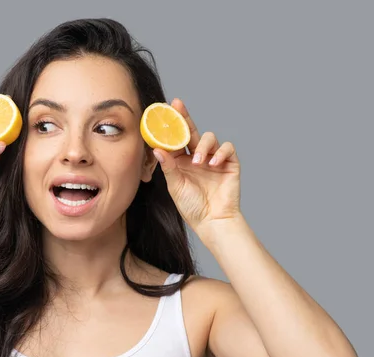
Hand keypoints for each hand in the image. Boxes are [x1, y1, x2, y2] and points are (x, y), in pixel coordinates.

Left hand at [153, 98, 240, 234]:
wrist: (212, 221)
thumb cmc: (192, 206)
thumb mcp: (175, 185)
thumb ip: (168, 166)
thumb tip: (157, 148)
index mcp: (181, 161)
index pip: (175, 140)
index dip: (169, 127)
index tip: (161, 114)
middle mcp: (197, 156)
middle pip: (191, 131)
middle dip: (184, 117)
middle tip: (177, 105)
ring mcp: (213, 159)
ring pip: (210, 137)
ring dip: (203, 146)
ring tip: (198, 162)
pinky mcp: (229, 163)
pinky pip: (227, 148)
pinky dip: (220, 152)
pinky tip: (213, 163)